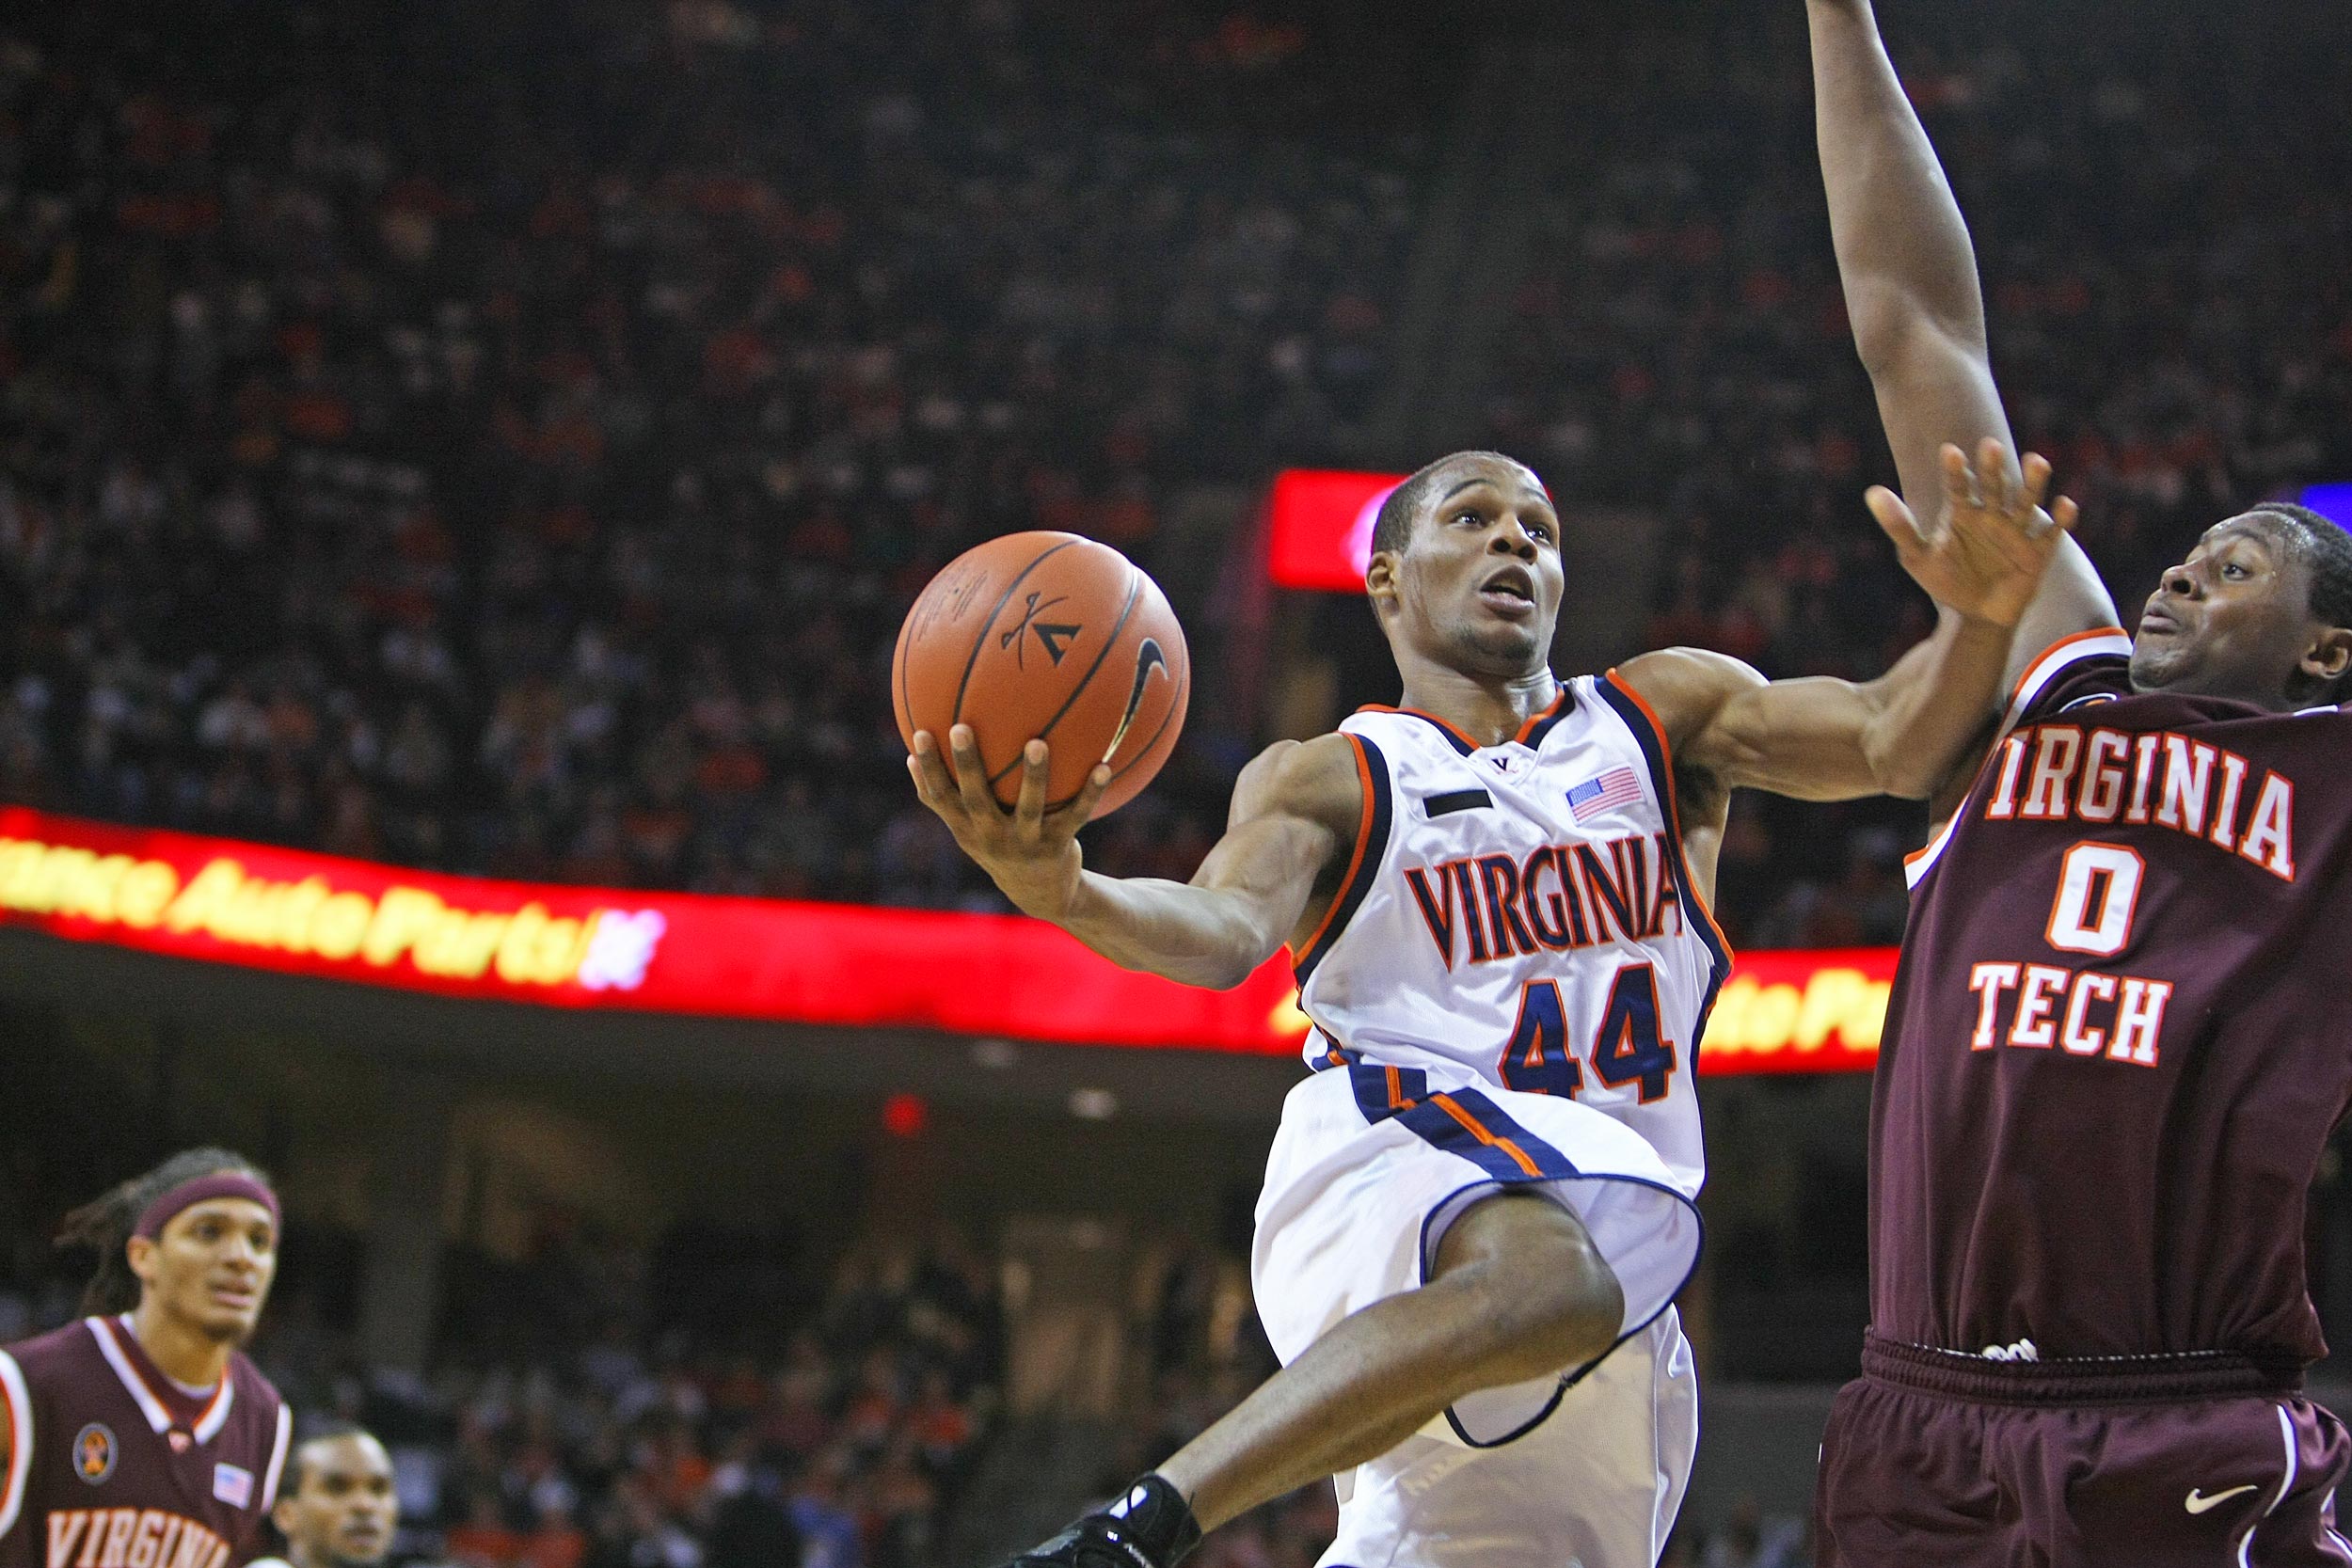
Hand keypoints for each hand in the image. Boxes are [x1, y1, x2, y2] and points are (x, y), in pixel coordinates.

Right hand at [907, 726, 1110, 920]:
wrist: (1042, 895)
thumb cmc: (999, 845)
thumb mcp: (968, 829)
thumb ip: (941, 799)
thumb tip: (908, 757)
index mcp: (967, 830)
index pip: (940, 798)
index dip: (929, 769)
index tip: (921, 733)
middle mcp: (992, 838)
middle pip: (976, 799)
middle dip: (967, 765)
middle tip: (962, 728)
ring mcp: (1026, 843)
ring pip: (1029, 808)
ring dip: (1034, 776)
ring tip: (1038, 742)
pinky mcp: (1058, 845)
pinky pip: (1076, 814)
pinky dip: (1091, 791)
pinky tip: (1103, 766)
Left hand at [1867, 438, 2079, 627]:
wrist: (1976, 616)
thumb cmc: (1947, 579)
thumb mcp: (1918, 556)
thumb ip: (1900, 526)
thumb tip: (1872, 492)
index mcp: (1963, 512)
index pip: (1958, 487)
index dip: (1955, 471)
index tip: (1949, 452)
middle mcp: (1992, 515)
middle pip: (1995, 486)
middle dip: (1993, 468)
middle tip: (1989, 445)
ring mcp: (2017, 532)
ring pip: (2027, 502)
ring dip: (2034, 482)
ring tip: (2036, 461)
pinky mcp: (2039, 552)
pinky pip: (2052, 534)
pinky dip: (2061, 520)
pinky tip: (2065, 505)